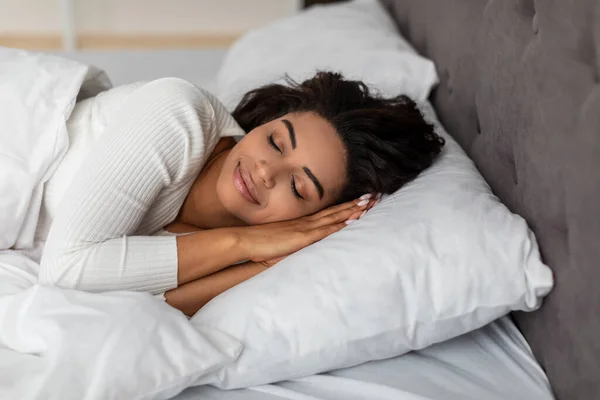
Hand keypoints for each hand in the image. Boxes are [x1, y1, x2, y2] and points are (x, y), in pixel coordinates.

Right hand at [239, 196, 372, 262]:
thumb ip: (292, 243)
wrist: (245, 241)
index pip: (328, 213)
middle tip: (373, 195)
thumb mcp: (281, 243)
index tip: (360, 200)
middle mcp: (306, 222)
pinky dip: (341, 224)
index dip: (345, 206)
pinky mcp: (303, 237)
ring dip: (352, 210)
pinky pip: (326, 229)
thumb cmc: (260, 244)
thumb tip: (299, 246)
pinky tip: (353, 220)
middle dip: (355, 204)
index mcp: (302, 223)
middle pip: (336, 211)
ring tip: (369, 202)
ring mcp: (305, 228)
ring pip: (334, 217)